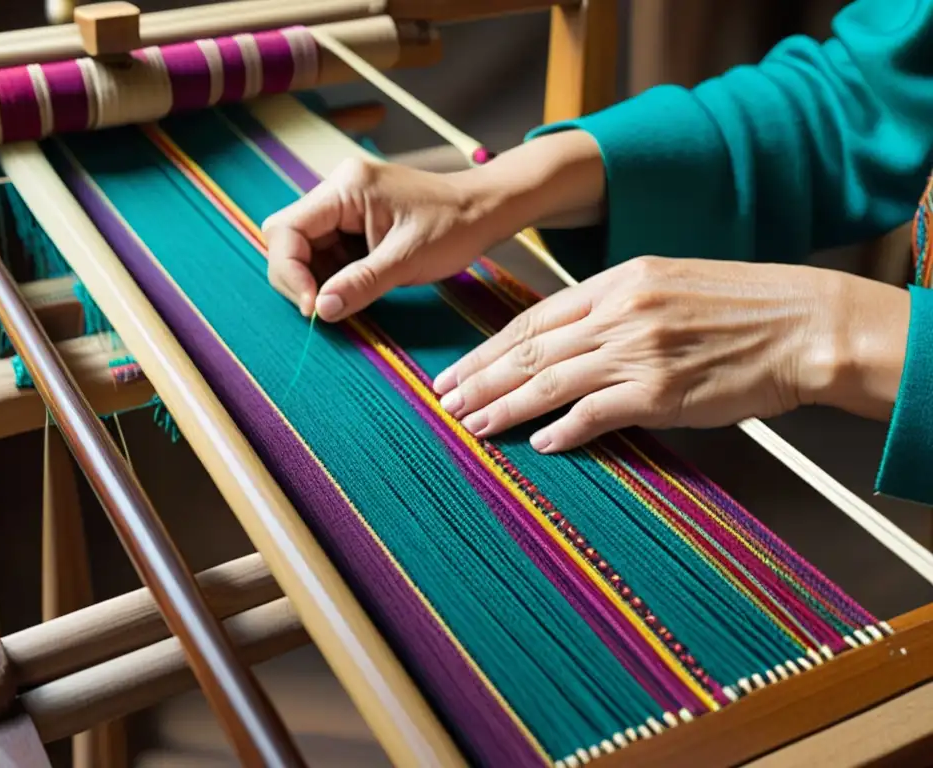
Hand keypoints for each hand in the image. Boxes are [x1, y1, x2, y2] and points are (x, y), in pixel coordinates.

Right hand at [263, 156, 494, 321]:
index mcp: (346, 188)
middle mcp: (338, 191)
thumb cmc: (454, 227)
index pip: (287, 229)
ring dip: (317, 281)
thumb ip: (361, 283)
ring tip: (345, 301)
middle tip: (324, 310)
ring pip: (305, 250)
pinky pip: (328, 253)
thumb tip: (321, 310)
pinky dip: (334, 278)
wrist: (484, 211)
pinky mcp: (354, 223)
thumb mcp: (408, 260)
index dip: (290, 271)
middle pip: (289, 240)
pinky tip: (354, 291)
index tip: (313, 307)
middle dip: (300, 278)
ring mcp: (345, 206)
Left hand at [432, 256, 908, 452]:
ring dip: (503, 407)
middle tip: (444, 402)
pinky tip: (538, 443)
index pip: (534, 319)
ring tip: (471, 426)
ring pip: (549, 382)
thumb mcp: (670, 284)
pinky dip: (563, 430)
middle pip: (529, 350)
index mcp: (618, 282)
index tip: (459, 370)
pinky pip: (596, 413)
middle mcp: (619, 313)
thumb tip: (568, 341)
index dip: (489, 348)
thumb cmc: (742, 307)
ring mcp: (638, 351)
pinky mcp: (661, 391)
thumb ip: (615, 308)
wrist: (804, 324)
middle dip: (480, 379)